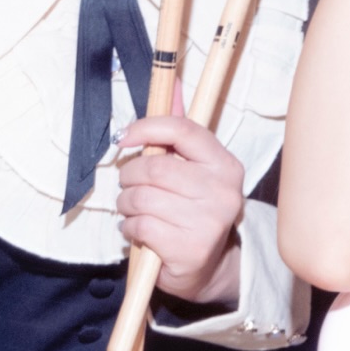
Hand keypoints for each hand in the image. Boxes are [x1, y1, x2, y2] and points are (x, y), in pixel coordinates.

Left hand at [113, 109, 246, 304]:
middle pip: (154, 167)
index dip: (147, 128)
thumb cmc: (193, 210)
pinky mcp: (190, 249)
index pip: (183, 130)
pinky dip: (129, 228)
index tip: (124, 138)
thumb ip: (178, 129)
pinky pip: (140, 226)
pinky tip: (139, 231)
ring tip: (135, 211)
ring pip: (142, 198)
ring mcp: (209, 222)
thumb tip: (172, 83)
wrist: (209, 267)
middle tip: (130, 187)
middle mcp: (223, 191)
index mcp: (225, 165)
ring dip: (126, 205)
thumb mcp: (192, 168)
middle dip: (129, 177)